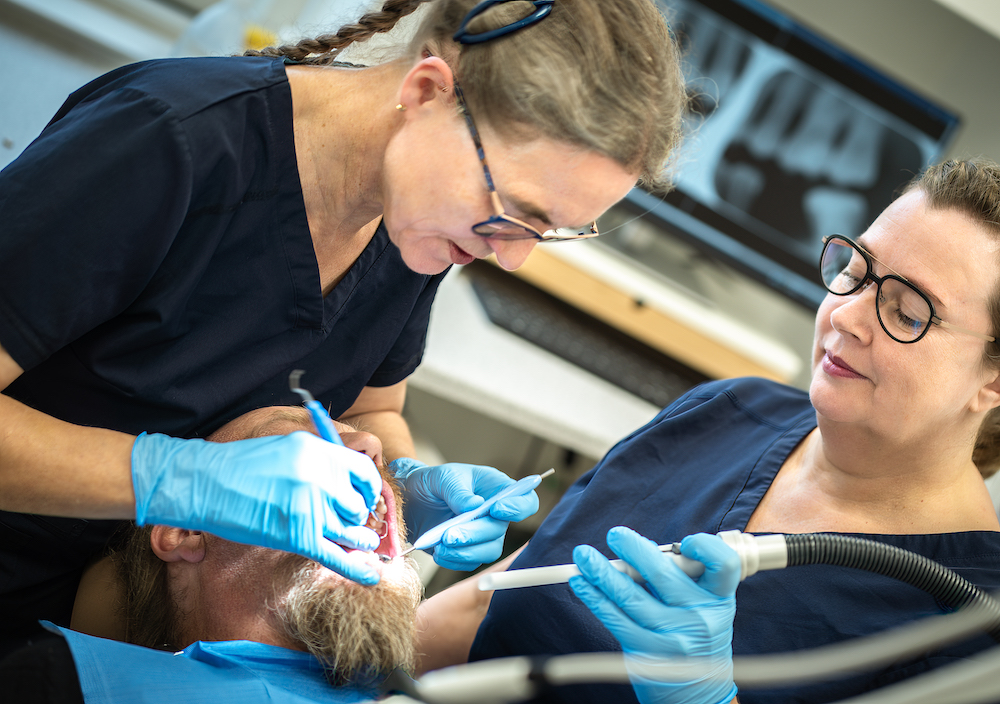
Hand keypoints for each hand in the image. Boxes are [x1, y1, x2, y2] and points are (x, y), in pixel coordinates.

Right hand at [132, 431, 383, 584]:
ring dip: (359, 540)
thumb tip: (347, 485)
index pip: (365, 473)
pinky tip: (370, 577)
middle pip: (360, 505)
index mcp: (319, 451)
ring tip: (362, 543)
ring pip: (352, 531)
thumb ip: (319, 462)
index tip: (365, 498)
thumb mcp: (288, 448)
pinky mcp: (297, 536)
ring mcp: (310, 507)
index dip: (370, 489)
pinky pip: (337, 556)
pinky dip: (356, 569)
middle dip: (358, 517)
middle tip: (351, 522)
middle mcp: (320, 477)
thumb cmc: (241, 466)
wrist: (204, 483)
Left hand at [390, 458, 538, 570]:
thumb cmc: (432, 483)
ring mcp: (483, 535)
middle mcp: (495, 514)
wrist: (410, 501)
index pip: (526, 501)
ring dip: (465, 551)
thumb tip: (474, 506)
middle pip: (500, 530)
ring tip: (441, 543)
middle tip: (450, 534)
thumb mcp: (443, 476)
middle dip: (476, 534)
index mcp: (496, 489)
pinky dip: (453, 559)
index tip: (496, 509)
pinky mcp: (468, 551)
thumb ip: (458, 490)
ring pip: (487, 551)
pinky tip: (438, 550)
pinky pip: (469, 562)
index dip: (518, 508)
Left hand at [569, 527, 738, 703]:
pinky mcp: (647, 654)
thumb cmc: (697, 635)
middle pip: (663, 575)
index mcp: (719, 598)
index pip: (723, 563)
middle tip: (615, 534)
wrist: (699, 693)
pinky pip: (615, 620)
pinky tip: (581, 584)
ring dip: (601, 572)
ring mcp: (673, 638)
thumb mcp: (705, 606)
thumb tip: (639, 546)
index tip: (684, 542)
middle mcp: (699, 617)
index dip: (705, 546)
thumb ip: (682, 577)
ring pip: (630, 596)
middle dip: (633, 548)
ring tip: (583, 556)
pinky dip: (594, 598)